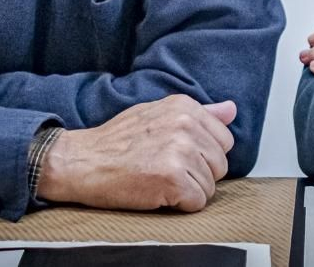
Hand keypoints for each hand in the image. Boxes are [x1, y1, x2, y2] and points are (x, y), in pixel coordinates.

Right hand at [38, 95, 236, 211]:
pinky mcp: (172, 178)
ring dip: (187, 191)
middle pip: (219, 165)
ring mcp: (180, 151)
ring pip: (210, 186)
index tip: (178, 157)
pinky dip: (179, 205)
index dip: (204, 156)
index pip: (224, 140)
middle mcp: (186, 125)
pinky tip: (157, 193)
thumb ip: (200, 114)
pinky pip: (197, 202)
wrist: (82, 162)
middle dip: (197, 174)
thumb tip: (231, 110)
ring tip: (158, 180)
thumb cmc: (116, 141)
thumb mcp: (157, 114)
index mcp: (185, 107)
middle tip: (165, 170)